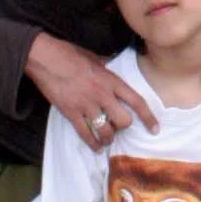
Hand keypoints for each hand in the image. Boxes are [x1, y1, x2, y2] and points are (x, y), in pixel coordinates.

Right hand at [26, 33, 159, 150]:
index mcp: (110, 80)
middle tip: (118, 126)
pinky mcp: (71, 113)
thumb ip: (106, 66)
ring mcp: (86, 105)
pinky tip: (96, 147)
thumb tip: (114, 64)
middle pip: (123, 121)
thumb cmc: (69, 54)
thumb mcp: (94, 57)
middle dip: (123, 127)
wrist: (45, 58)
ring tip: (107, 138)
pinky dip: (92, 143)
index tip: (155, 129)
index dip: (148, 117)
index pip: (136, 101)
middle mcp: (102, 95)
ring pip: (105, 131)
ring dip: (108, 137)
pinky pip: (85, 134)